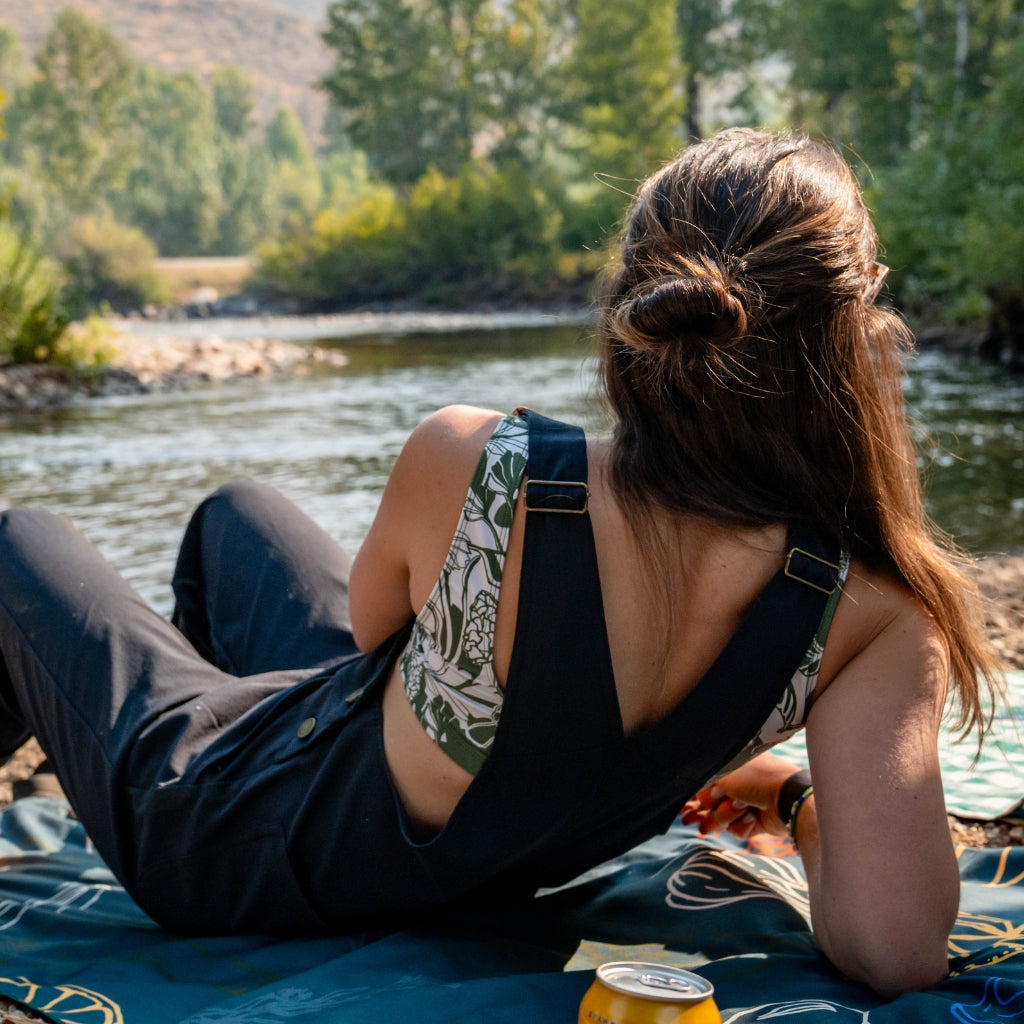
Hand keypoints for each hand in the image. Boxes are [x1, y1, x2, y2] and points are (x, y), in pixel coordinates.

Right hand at [680, 751, 802, 841]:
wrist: (787, 798)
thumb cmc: (754, 779)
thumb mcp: (721, 775)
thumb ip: (703, 785)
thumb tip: (697, 798)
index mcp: (731, 765)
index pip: (705, 782)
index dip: (692, 795)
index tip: (681, 805)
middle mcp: (739, 784)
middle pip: (710, 803)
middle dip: (700, 812)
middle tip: (687, 820)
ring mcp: (748, 804)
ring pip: (722, 818)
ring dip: (725, 816)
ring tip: (736, 811)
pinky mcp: (756, 823)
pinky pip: (738, 830)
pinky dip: (742, 826)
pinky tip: (751, 818)